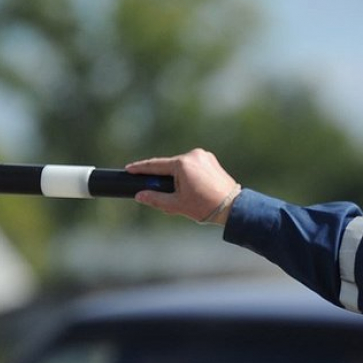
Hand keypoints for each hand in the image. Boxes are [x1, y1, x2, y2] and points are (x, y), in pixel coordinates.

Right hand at [126, 149, 240, 224]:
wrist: (232, 207)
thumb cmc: (205, 207)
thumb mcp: (176, 205)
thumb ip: (155, 199)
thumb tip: (139, 196)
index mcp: (183, 164)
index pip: (156, 165)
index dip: (141, 168)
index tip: (129, 169)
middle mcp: (194, 155)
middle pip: (170, 166)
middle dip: (163, 178)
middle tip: (159, 192)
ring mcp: (204, 156)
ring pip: (182, 166)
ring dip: (177, 177)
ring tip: (183, 195)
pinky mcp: (211, 160)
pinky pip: (193, 166)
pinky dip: (188, 175)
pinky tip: (192, 188)